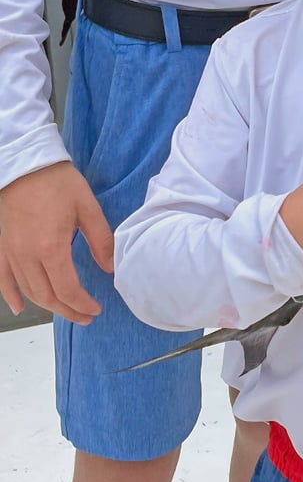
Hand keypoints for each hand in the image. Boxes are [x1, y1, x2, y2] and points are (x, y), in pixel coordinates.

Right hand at [0, 161, 113, 322]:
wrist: (26, 165)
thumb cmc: (59, 183)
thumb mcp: (88, 208)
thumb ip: (101, 239)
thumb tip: (111, 266)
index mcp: (51, 248)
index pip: (67, 289)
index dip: (82, 304)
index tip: (96, 309)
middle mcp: (27, 256)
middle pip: (47, 296)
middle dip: (68, 310)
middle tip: (86, 316)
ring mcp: (10, 253)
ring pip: (27, 291)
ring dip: (47, 306)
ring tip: (67, 310)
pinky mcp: (1, 248)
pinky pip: (3, 279)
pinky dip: (11, 296)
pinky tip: (20, 307)